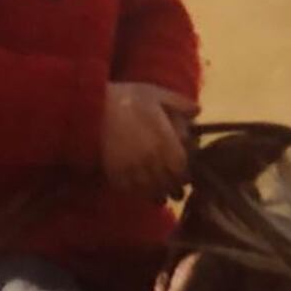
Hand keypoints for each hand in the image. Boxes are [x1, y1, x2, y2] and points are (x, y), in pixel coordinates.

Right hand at [101, 82, 198, 199]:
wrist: (93, 107)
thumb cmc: (127, 98)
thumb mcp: (155, 94)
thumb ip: (179, 103)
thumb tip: (198, 111)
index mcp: (164, 142)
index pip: (181, 169)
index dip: (185, 175)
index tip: (185, 177)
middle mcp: (151, 159)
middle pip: (168, 184)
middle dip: (173, 188)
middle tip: (176, 191)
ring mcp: (132, 168)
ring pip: (150, 191)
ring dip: (157, 194)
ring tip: (159, 196)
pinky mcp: (115, 173)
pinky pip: (129, 190)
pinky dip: (136, 193)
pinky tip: (139, 191)